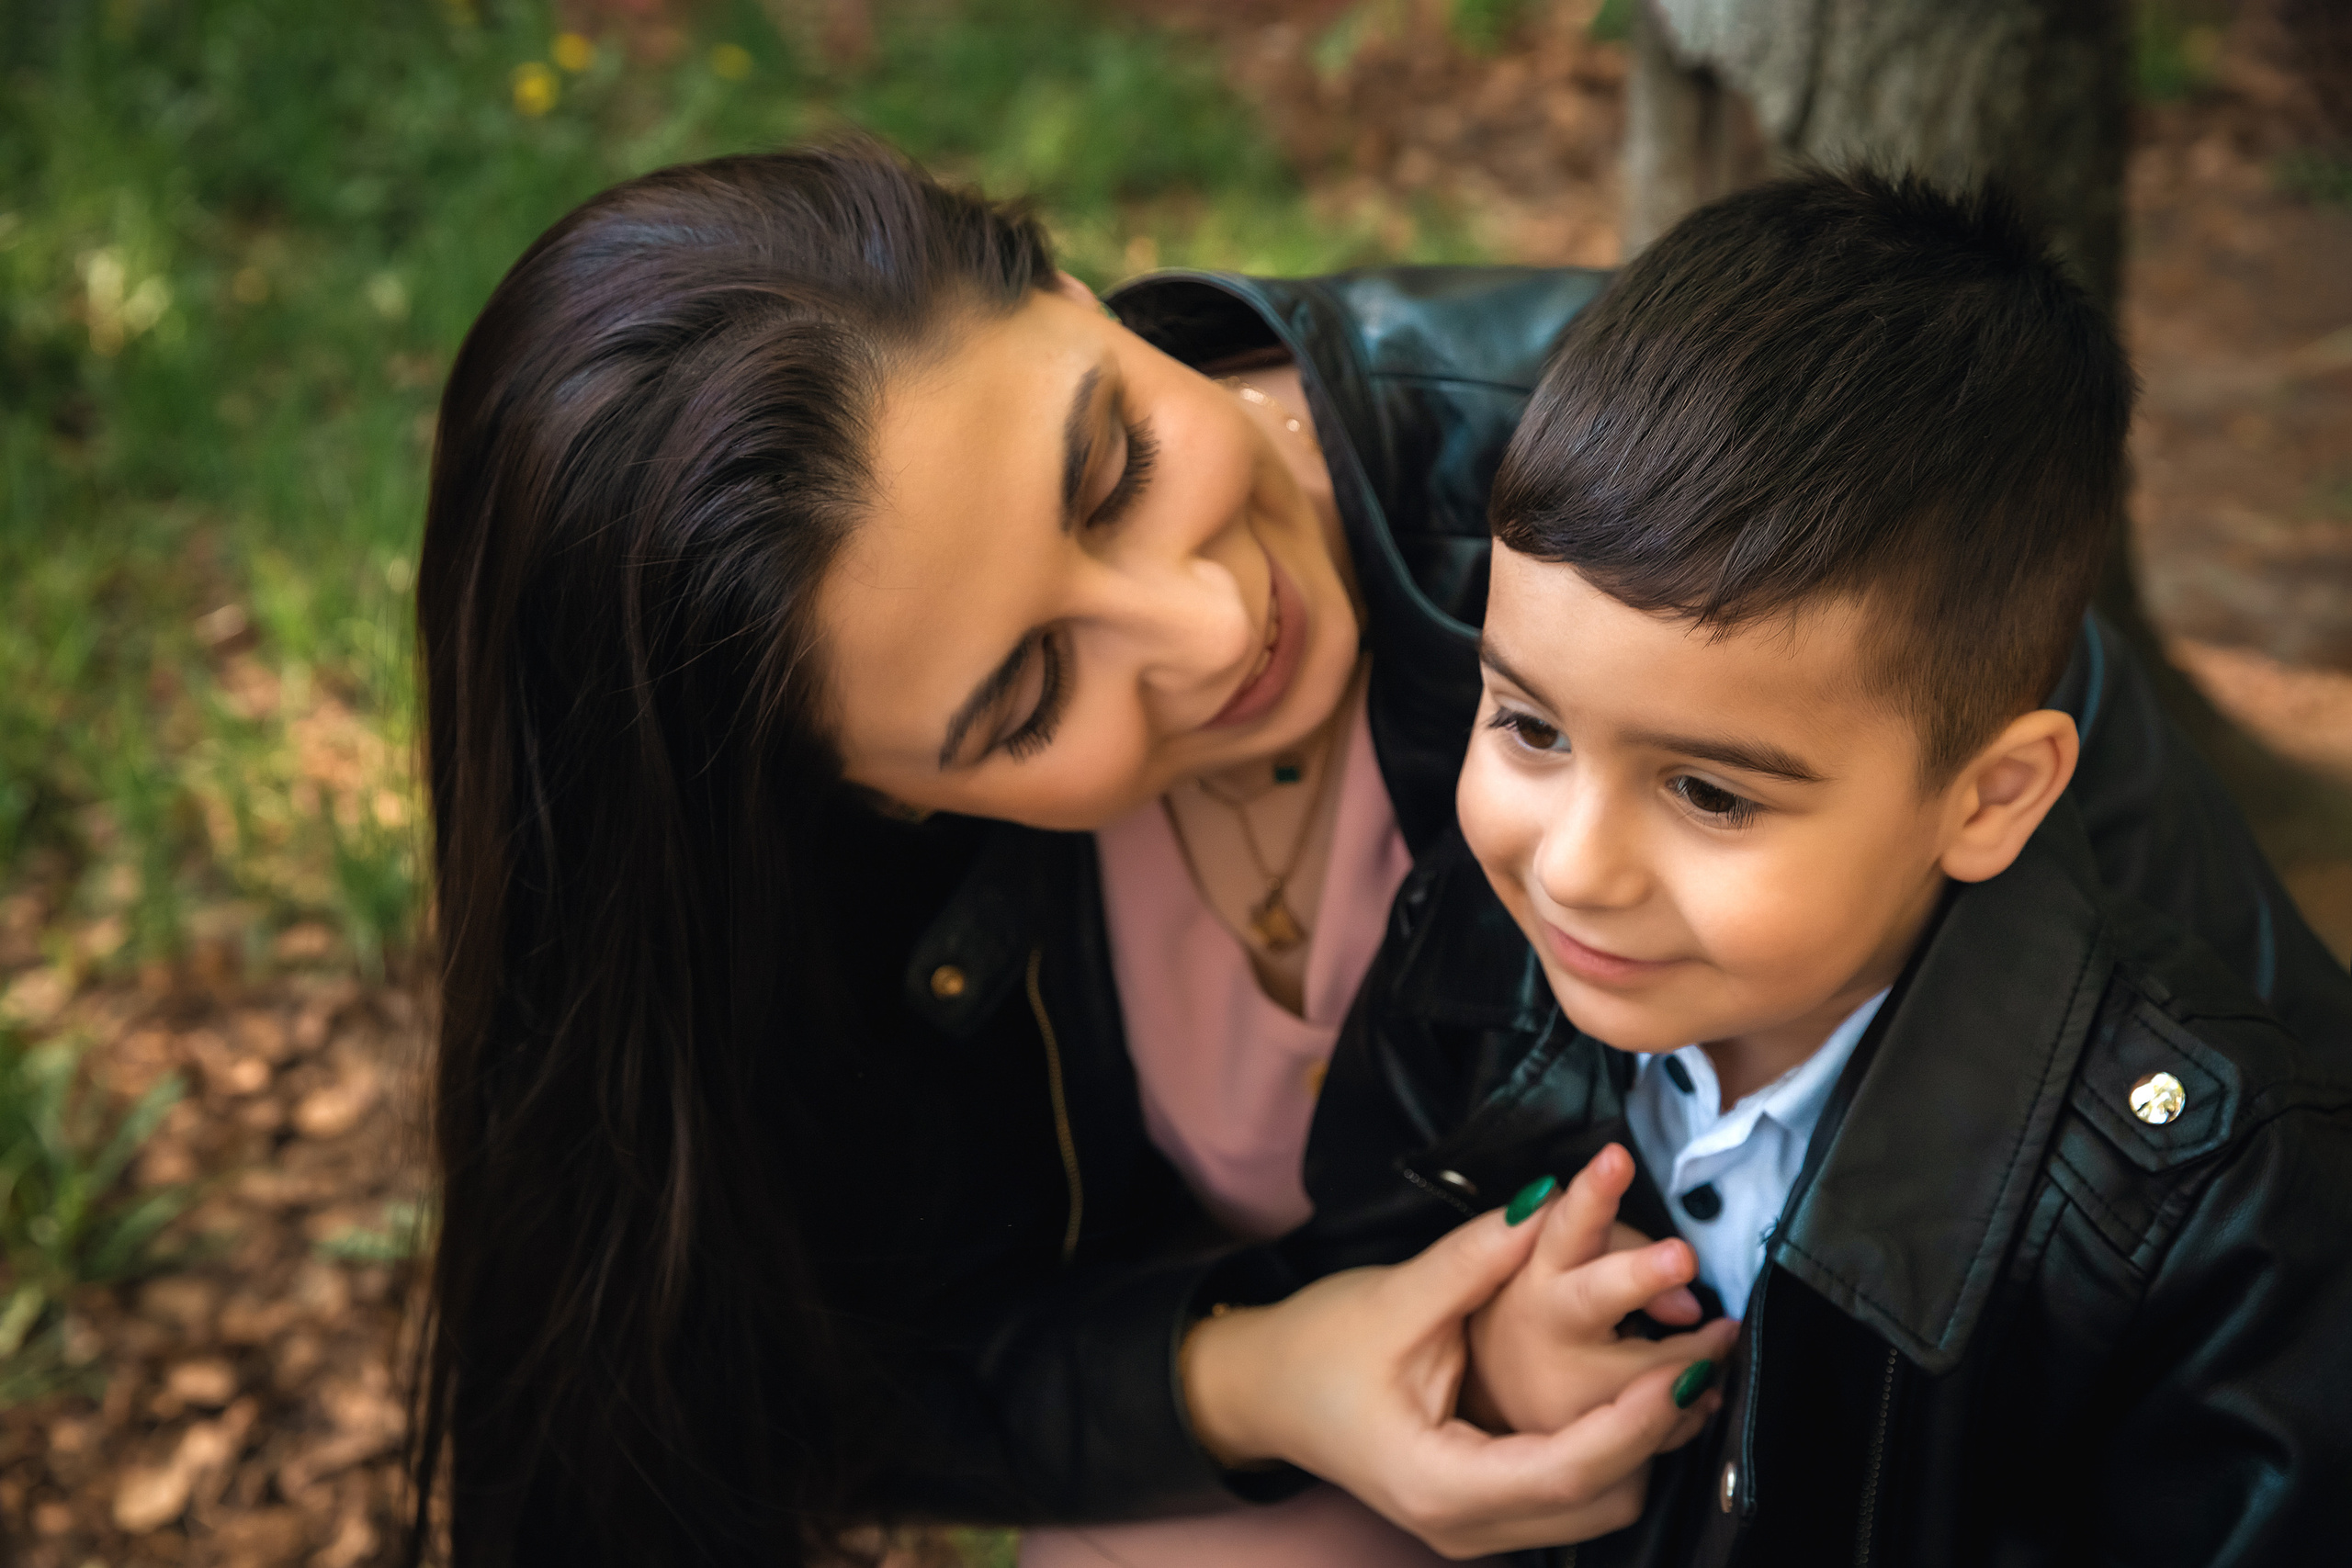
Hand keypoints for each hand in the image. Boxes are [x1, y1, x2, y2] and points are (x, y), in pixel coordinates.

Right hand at [1180, 1202, 1732, 1557]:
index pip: (1569, 1468)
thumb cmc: (1314, 1349)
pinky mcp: (1481, 1508)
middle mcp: (1465, 1525)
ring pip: (1595, 1505)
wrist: (1258, 1391)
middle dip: (1659, 1431)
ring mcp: (1474, 1527)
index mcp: (1441, 1484)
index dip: (1638, 1420)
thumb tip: (1548, 1202)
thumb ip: (1476, 1258)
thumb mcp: (1393, 1299)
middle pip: (1598, 1498)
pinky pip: (1571, 1494)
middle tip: (1708, 1355)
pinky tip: (1633, 1393)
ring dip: (1644, 1445)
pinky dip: (1611, 1450)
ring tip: (1686, 1367)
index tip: (1688, 1364)